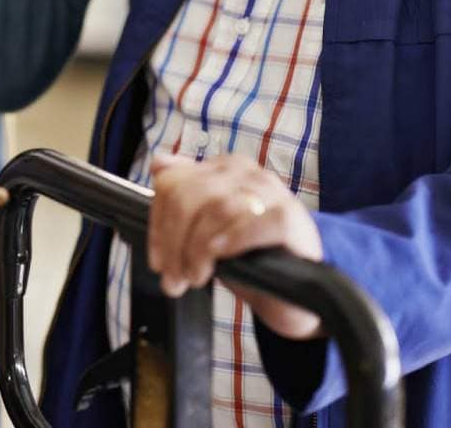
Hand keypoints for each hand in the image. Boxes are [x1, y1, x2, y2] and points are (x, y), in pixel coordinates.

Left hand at [147, 153, 324, 339]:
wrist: (293, 287)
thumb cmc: (248, 254)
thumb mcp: (207, 226)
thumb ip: (182, 196)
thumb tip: (158, 164)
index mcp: (222, 169)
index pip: (172, 182)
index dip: (158, 224)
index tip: (158, 261)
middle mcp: (246, 173)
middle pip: (189, 196)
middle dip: (173, 241)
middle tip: (174, 277)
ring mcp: (271, 192)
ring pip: (217, 208)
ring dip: (197, 249)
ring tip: (195, 277)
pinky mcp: (289, 217)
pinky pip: (254, 222)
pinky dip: (231, 239)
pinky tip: (220, 255)